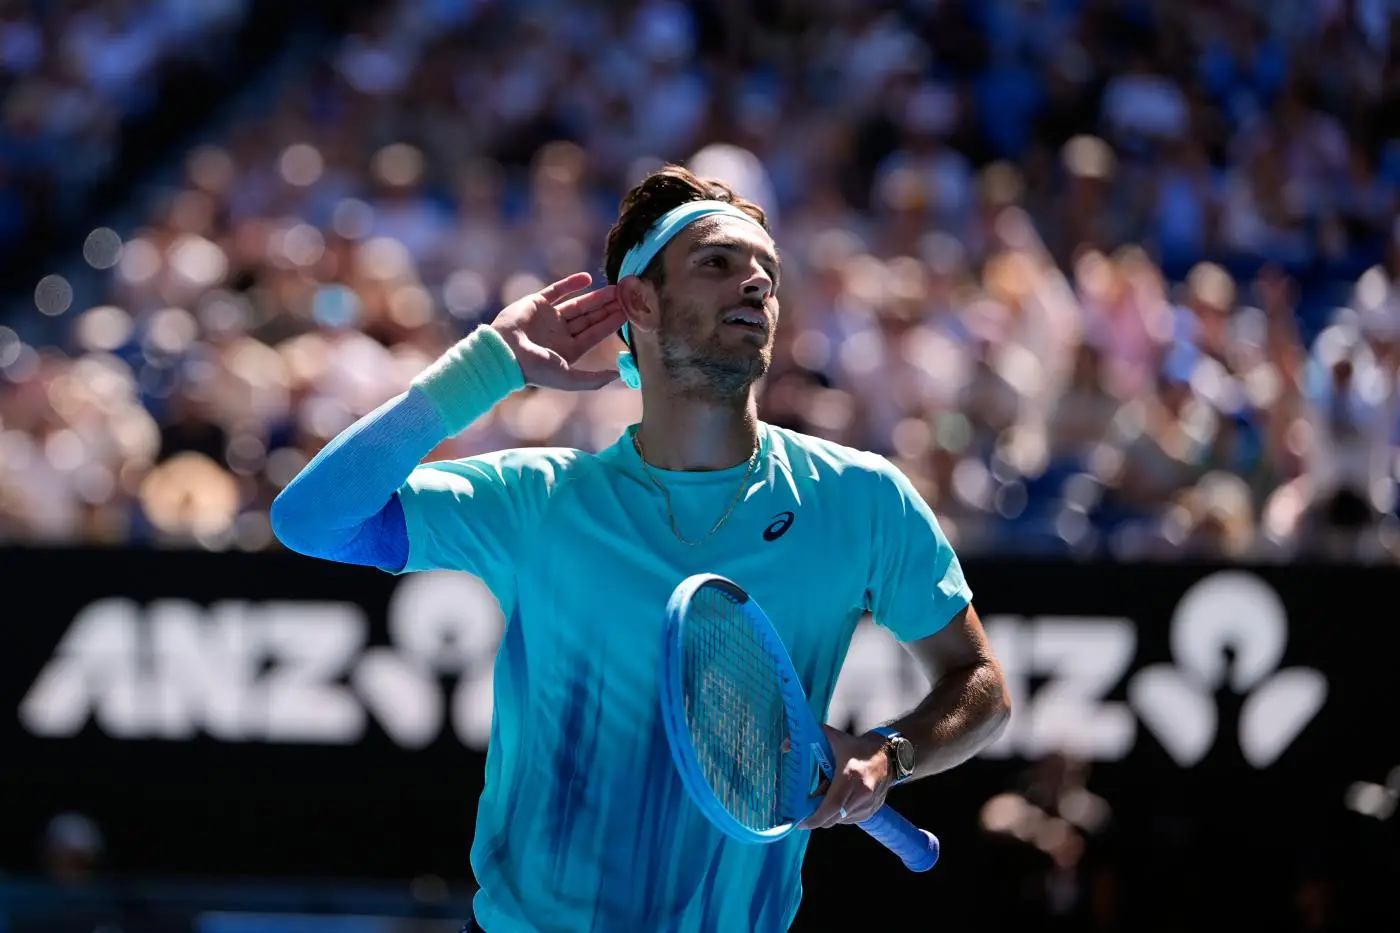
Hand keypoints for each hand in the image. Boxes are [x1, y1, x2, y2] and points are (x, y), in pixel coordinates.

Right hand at [491, 272, 625, 390]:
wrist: (504, 352)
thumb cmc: (535, 369)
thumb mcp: (568, 378)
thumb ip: (593, 379)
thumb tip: (617, 375)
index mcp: (568, 350)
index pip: (595, 333)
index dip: (612, 323)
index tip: (630, 312)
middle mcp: (560, 333)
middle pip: (590, 317)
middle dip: (608, 307)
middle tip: (627, 296)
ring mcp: (548, 317)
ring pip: (577, 304)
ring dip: (596, 296)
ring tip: (615, 288)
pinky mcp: (536, 303)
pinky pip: (557, 290)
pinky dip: (571, 283)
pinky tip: (587, 278)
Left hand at [799, 725, 892, 829]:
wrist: (888, 755)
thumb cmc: (858, 748)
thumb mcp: (834, 739)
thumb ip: (809, 738)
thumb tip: (785, 746)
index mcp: (850, 777)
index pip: (830, 807)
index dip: (814, 818)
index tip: (801, 822)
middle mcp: (861, 794)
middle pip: (834, 818)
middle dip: (818, 819)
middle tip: (806, 813)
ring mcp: (868, 804)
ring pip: (841, 820)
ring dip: (829, 816)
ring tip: (824, 801)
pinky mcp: (873, 810)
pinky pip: (851, 820)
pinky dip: (840, 816)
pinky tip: (838, 803)